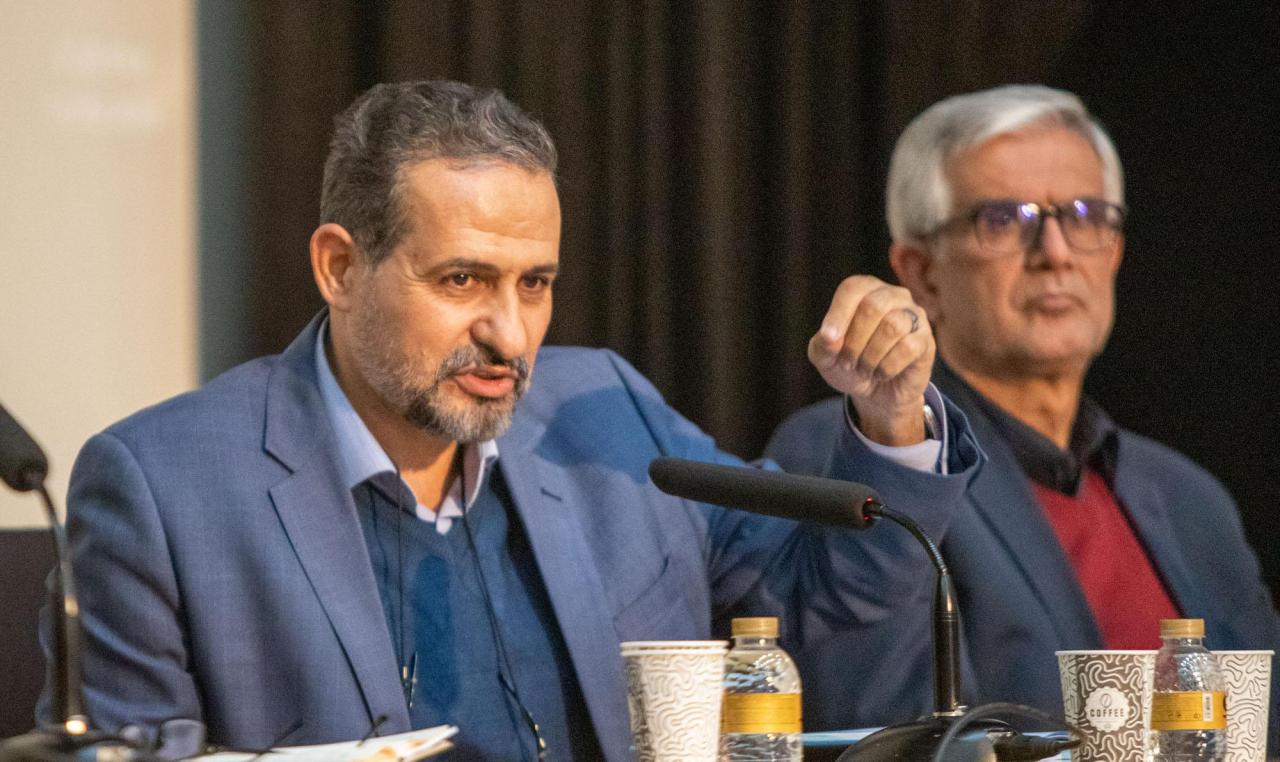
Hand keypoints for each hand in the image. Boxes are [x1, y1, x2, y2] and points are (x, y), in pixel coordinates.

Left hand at [808, 275, 935, 445]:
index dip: (838, 314)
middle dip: (854, 340)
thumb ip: (822, 344)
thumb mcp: (825, 357)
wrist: (875, 393)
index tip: (829, 340)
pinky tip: (881, 373)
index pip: (853, 289)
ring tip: (864, 369)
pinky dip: (887, 366)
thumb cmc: (849, 365)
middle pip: (873, 306)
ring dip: (871, 355)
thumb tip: (829, 337)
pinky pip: (908, 347)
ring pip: (893, 326)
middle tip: (847, 362)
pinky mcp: (925, 340)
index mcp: (866, 290)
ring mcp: (914, 316)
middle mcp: (893, 296)